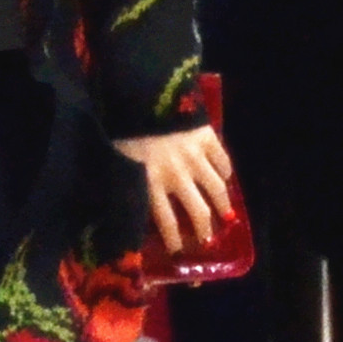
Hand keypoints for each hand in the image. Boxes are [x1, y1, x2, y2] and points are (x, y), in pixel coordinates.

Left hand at [115, 124, 233, 256]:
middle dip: (205, 230)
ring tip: (227, 216)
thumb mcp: (116, 158)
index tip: (178, 252)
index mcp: (150, 182)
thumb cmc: (122, 126)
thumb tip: (117, 204)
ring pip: (216, 189)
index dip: (175, 241)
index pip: (166, 222)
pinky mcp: (207, 138)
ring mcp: (195, 156)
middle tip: (208, 239)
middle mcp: (177, 175)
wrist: (141, 89)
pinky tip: (225, 178)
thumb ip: (123, 181)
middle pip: (198, 211)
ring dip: (223, 205)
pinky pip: (223, 161)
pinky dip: (226, 171)